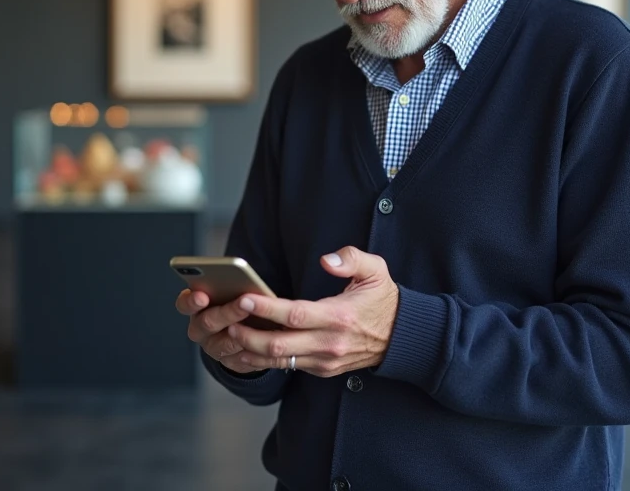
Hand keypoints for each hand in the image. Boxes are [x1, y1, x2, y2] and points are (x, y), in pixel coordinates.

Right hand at [175, 287, 258, 373]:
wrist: (245, 325)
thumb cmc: (235, 298)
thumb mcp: (228, 287)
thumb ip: (229, 284)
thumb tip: (241, 278)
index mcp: (195, 307)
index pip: (184, 304)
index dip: (192, 301)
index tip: (202, 296)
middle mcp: (200, 329)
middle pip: (208, 323)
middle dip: (227, 312)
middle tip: (242, 302)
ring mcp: (214, 347)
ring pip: (225, 345)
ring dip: (242, 335)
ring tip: (258, 324)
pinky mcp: (230, 362)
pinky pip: (240, 360)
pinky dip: (253, 351)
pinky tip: (264, 340)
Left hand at [225, 246, 398, 376]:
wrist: (402, 338)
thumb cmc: (384, 299)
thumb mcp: (376, 270)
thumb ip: (352, 259)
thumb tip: (326, 260)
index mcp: (339, 317)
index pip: (295, 314)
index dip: (267, 308)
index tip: (244, 298)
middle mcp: (329, 343)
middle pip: (279, 345)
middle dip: (248, 335)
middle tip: (227, 322)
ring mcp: (325, 360)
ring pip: (279, 361)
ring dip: (251, 351)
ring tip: (229, 337)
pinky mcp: (322, 370)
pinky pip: (288, 367)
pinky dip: (265, 359)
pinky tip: (248, 348)